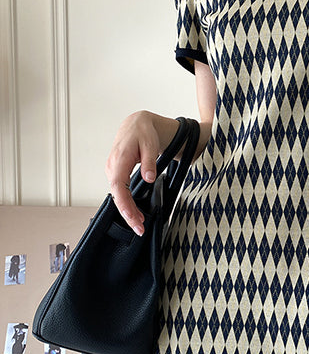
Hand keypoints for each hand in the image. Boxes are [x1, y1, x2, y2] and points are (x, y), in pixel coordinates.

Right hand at [104, 111, 160, 235]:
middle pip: (117, 195)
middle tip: (139, 229)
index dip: (124, 204)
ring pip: (118, 195)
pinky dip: (127, 203)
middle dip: (127, 214)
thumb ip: (149, 162)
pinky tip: (135, 213)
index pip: (118, 186)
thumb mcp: (150, 144)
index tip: (133, 217)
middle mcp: (113, 166)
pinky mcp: (116, 173)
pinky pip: (120, 192)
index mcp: (120, 159)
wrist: (137, 124)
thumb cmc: (143, 132)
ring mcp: (113, 170)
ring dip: (128, 210)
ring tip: (140, 224)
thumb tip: (148, 178)